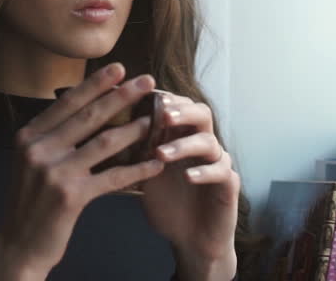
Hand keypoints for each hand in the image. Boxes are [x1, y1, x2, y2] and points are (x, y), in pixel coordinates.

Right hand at [0, 63, 164, 280]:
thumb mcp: (32, 161)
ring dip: (135, 129)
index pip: (68, 103)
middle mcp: (38, 149)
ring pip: (104, 143)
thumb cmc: (32, 200)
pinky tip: (156, 164)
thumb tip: (89, 108)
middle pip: (89, 116)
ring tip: (156, 119)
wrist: (19, 243)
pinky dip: (137, 170)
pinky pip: (112, 177)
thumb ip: (53, 136)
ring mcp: (53, 172)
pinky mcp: (70, 196)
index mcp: (29, 136)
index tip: (119, 68)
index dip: (96, 84)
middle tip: (148, 81)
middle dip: (122, 95)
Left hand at [139, 90, 238, 278]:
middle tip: (162, 115)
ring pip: (209, 142)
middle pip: (201, 113)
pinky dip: (205, 171)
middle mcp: (201, 145)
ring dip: (184, 145)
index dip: (164, 99)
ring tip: (161, 154)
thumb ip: (135, 150)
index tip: (144, 95)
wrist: (190, 240)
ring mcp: (217, 163)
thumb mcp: (145, 174)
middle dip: (181, 111)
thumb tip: (106, 127)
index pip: (178, 106)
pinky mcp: (228, 184)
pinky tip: (188, 176)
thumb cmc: (167, 203)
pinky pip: (222, 171)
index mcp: (181, 137)